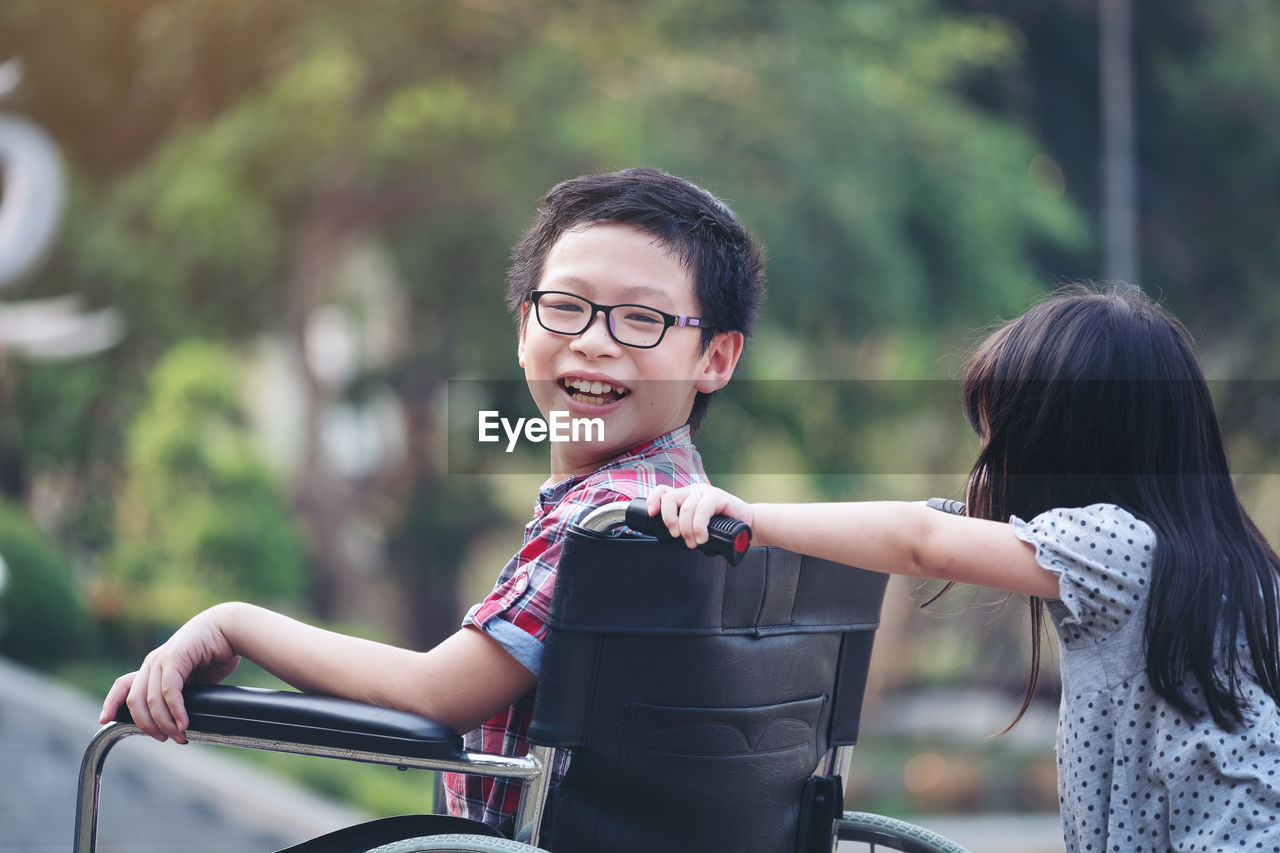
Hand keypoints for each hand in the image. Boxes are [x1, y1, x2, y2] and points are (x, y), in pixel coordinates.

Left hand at [99, 605, 240, 742]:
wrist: (231, 629)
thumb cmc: (216, 653)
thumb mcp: (194, 678)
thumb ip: (182, 694)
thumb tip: (179, 721)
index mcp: (153, 666)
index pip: (123, 685)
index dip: (111, 703)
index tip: (104, 720)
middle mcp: (152, 662)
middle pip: (134, 701)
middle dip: (146, 725)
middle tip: (164, 738)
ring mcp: (161, 659)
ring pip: (151, 700)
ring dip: (164, 722)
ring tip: (179, 734)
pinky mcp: (175, 657)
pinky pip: (169, 690)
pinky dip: (175, 710)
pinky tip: (183, 722)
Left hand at [646, 484, 754, 550]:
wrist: (746, 526)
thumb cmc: (721, 528)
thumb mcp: (696, 528)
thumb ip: (683, 528)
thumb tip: (668, 539)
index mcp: (684, 498)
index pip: (662, 492)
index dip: (653, 500)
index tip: (652, 514)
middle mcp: (692, 492)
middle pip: (669, 498)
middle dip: (669, 519)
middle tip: (676, 535)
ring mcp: (704, 492)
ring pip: (686, 508)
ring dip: (687, 529)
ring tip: (694, 542)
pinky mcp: (718, 496)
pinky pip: (702, 510)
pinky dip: (700, 526)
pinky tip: (703, 536)